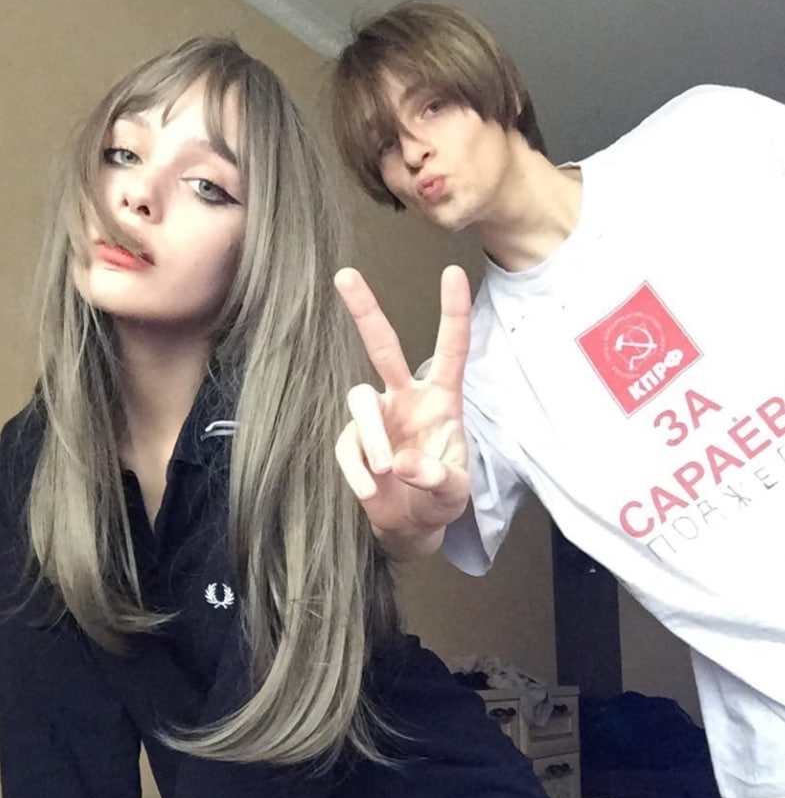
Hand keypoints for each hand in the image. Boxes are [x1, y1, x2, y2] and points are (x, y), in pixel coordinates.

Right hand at [334, 265, 471, 558]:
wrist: (411, 523)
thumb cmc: (440, 496)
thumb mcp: (453, 492)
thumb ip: (437, 478)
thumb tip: (404, 465)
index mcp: (441, 399)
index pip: (450, 350)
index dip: (453, 312)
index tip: (452, 273)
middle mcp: (405, 399)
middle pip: (383, 347)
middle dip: (365, 311)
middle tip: (345, 276)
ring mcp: (377, 419)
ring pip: (361, 400)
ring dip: (371, 435)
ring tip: (385, 471)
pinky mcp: (353, 444)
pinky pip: (347, 447)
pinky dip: (357, 471)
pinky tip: (370, 492)